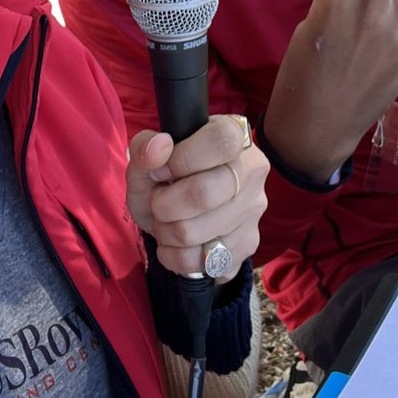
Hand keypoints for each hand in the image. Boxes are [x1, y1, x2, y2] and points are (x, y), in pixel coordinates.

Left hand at [126, 115, 268, 280]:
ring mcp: (254, 210)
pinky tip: (177, 244)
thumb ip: (144, 148)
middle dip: (164, 204)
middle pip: (205, 193)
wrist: (179, 216)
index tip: (162, 171)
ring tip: (166, 223)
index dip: (183, 159)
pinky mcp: (248, 244)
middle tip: (157, 202)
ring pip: (196, 233)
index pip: (222, 141)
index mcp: (235, 136)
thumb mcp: (147, 162)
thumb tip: (159, 146)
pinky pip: (201, 261)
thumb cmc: (165, 180)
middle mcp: (252, 170)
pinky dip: (175, 257)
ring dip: (166, 232)